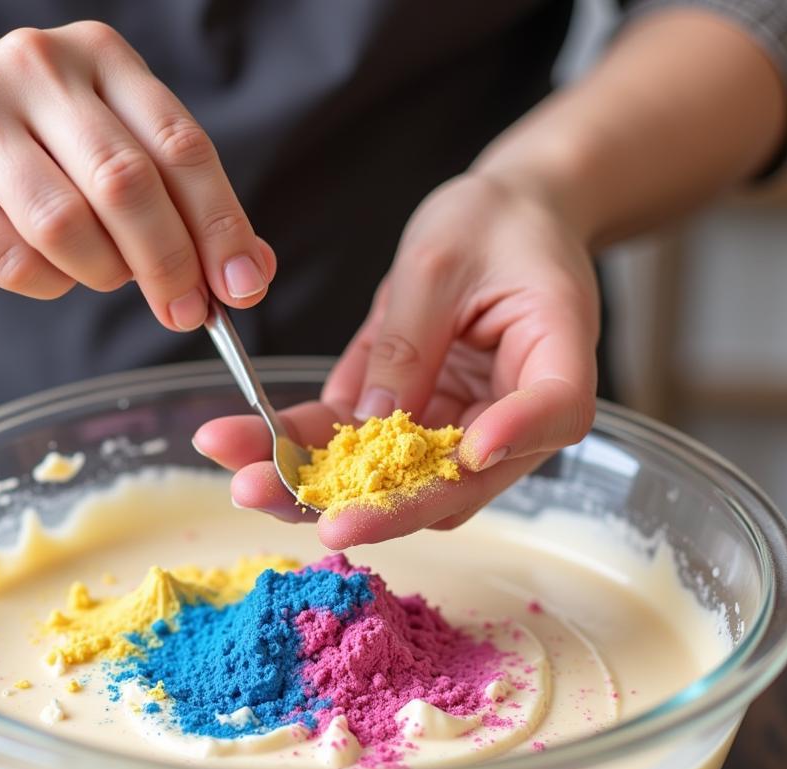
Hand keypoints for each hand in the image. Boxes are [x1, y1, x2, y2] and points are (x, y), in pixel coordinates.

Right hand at [0, 21, 274, 323]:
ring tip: (105, 274)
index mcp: (100, 58)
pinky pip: (13, 259)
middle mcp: (37, 71)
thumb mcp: (107, 140)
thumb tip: (250, 270)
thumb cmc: (24, 137)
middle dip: (170, 263)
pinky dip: (50, 284)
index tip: (243, 287)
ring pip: (69, 225)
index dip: (221, 227)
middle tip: (186, 310)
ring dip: (105, 273)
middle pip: (128, 186)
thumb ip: (179, 197)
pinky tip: (54, 272)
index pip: (182, 147)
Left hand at [194, 172, 598, 547]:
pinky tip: (234, 444)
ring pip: (388, 483)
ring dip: (316, 492)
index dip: (515, 437)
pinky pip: (345, 445)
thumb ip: (412, 340)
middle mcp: (506, 416)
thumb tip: (372, 422)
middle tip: (329, 526)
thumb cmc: (493, 224)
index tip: (473, 452)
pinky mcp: (399, 419)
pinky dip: (291, 450)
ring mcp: (449, 429)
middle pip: (456, 482)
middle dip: (385, 509)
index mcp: (552, 359)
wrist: (492, 222)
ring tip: (248, 484)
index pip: (552, 414)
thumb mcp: (443, 258)